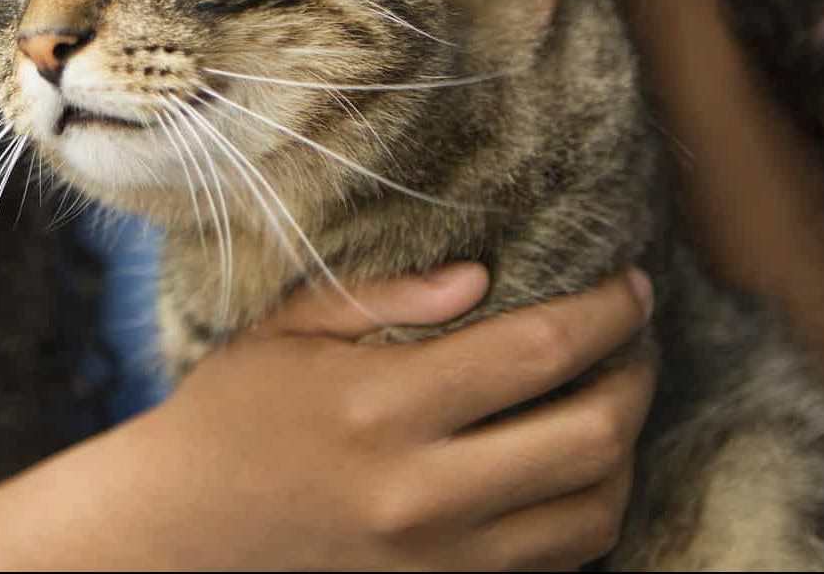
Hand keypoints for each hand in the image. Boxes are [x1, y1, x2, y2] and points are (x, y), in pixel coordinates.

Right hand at [133, 265, 655, 570]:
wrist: (186, 529)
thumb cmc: (234, 408)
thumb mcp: (289, 325)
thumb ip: (386, 296)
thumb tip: (481, 277)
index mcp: (383, 405)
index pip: (536, 352)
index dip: (605, 312)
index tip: (632, 283)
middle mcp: (423, 490)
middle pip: (588, 437)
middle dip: (637, 376)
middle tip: (637, 335)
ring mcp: (439, 558)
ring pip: (592, 513)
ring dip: (626, 450)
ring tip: (615, 396)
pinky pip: (557, 564)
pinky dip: (589, 511)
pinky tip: (575, 464)